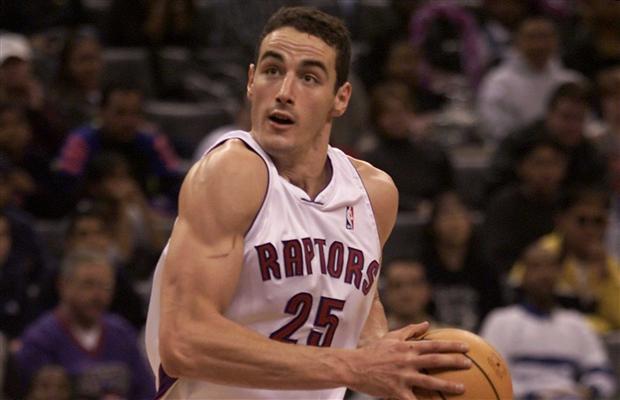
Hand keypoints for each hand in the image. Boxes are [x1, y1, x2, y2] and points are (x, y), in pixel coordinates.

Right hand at [347, 322, 469, 399]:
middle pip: (435, 360)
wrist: (353, 366)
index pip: (434, 345)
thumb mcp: (391, 337)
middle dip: (454, 362)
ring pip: (429, 381)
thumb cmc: (372, 351)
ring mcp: (402, 377)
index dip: (451, 346)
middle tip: (469, 364)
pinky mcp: (396, 391)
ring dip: (448, 385)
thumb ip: (410, 330)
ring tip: (462, 388)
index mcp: (407, 347)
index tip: (466, 348)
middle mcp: (407, 360)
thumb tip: (426, 323)